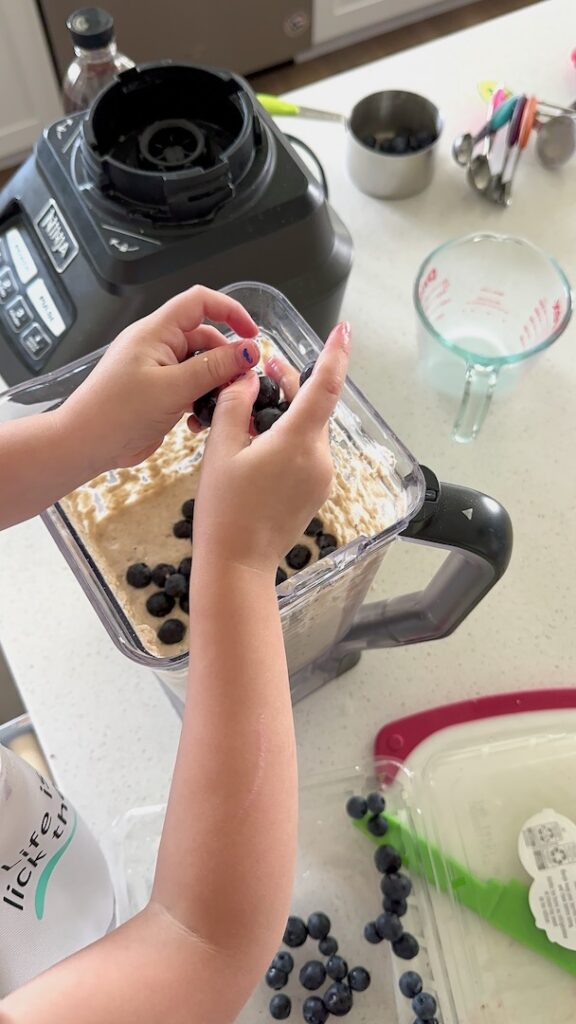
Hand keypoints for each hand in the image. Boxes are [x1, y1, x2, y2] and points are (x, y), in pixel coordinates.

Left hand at [58, 286, 259, 471]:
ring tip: (220, 404)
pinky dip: (201, 400)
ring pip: (200, 366)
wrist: (86, 444)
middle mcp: (157, 346)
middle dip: (227, 358)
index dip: (230, 310)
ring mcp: (157, 370)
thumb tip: (248, 351)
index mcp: (156, 332)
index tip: (252, 334)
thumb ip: (214, 368)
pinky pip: (189, 387)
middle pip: (204, 338)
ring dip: (215, 384)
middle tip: (241, 382)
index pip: (199, 302)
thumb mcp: (174, 388)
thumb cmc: (117, 412)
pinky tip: (200, 420)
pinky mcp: (158, 393)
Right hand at [194, 322, 350, 573]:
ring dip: (287, 414)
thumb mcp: (220, 450)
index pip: (325, 386)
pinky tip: (259, 444)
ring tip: (249, 412)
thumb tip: (248, 378)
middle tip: (261, 372)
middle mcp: (319, 458)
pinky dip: (288, 439)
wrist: (237, 565)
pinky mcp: (316, 491)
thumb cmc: (225, 511)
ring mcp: (321, 477)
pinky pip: (306, 453)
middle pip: (313, 406)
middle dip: (291, 385)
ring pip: (309, 430)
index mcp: (297, 441)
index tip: (343, 330)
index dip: (336, 354)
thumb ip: (234, 405)